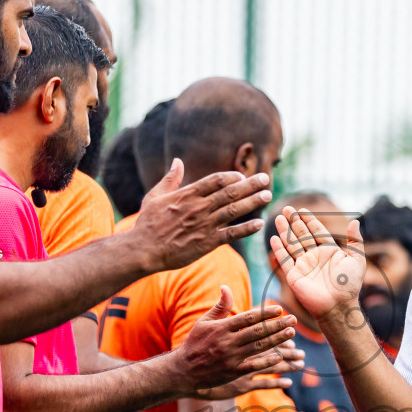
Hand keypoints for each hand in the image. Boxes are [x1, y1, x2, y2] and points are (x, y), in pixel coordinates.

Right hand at [131, 160, 273, 271]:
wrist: (143, 250)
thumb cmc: (147, 223)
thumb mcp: (155, 196)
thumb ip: (170, 179)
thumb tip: (178, 161)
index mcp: (187, 194)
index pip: (216, 180)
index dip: (232, 176)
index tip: (243, 176)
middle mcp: (199, 207)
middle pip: (230, 192)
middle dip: (250, 184)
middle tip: (266, 178)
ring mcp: (204, 225)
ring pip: (234, 210)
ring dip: (253, 202)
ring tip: (267, 195)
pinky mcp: (207, 243)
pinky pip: (231, 234)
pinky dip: (246, 228)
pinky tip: (259, 223)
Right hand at [174, 286, 299, 394]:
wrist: (182, 370)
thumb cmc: (194, 342)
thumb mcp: (203, 322)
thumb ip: (219, 306)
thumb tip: (226, 286)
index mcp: (221, 327)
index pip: (247, 318)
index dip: (265, 313)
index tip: (280, 309)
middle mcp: (227, 342)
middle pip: (257, 332)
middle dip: (276, 325)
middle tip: (293, 320)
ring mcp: (230, 358)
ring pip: (258, 347)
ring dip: (276, 340)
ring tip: (291, 334)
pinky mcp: (231, 373)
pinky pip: (252, 366)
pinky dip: (266, 362)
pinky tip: (280, 357)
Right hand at [268, 207, 366, 329]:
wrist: (338, 305)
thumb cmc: (349, 285)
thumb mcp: (357, 259)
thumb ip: (355, 240)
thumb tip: (355, 221)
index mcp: (329, 251)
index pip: (317, 232)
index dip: (309, 220)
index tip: (302, 209)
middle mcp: (315, 257)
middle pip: (302, 235)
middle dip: (294, 222)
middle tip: (287, 208)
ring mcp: (303, 266)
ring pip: (292, 244)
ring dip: (285, 231)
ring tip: (279, 218)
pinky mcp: (294, 276)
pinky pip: (284, 260)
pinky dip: (279, 249)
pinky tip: (274, 238)